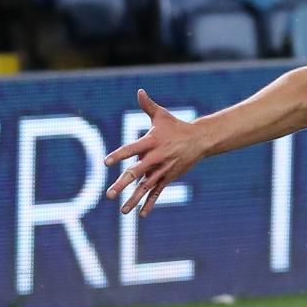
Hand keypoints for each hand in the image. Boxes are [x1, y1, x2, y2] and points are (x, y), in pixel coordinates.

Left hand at [104, 89, 204, 217]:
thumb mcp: (162, 115)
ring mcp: (163, 170)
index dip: (119, 155)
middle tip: (109, 194)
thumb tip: (139, 91)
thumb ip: (147, 105)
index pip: (131, 148)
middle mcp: (156, 157)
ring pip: (146, 187)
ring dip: (134, 199)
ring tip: (122, 211)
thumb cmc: (176, 126)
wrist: (200, 140)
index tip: (106, 162)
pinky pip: (158, 192)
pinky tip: (141, 215)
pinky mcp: (169, 177)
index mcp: (152, 142)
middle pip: (137, 172)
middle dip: (123, 183)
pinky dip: (150, 203)